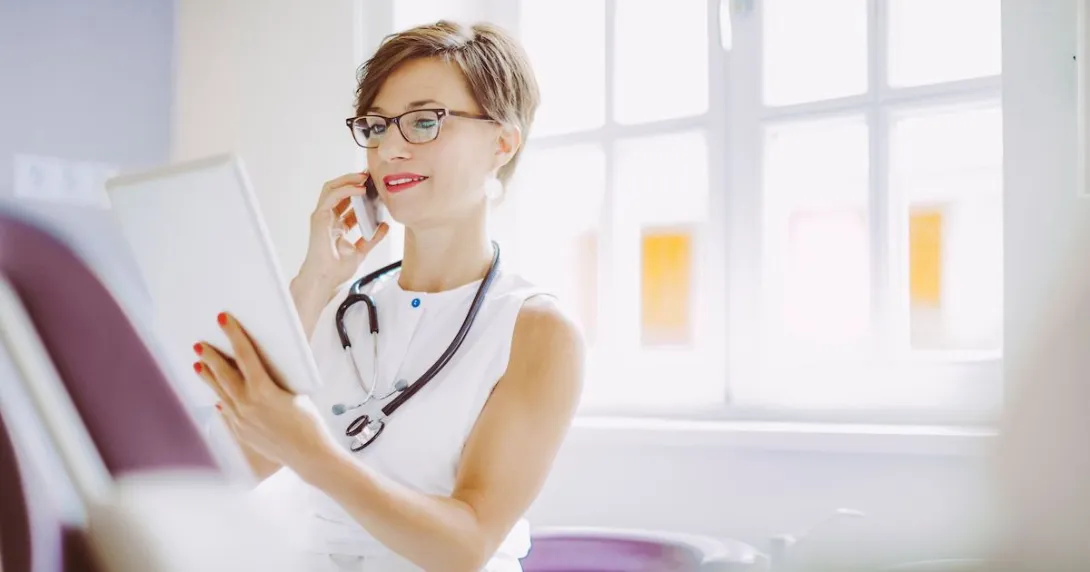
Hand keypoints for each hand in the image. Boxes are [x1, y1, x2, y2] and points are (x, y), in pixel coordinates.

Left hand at [193, 311, 336, 468]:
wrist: (309, 456)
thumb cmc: (309, 424)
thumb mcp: (297, 393)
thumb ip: (277, 381)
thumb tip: (264, 369)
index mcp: (263, 390)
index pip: (245, 355)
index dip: (234, 335)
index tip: (223, 321)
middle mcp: (247, 405)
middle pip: (225, 374)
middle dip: (211, 356)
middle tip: (200, 344)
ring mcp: (241, 420)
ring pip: (221, 393)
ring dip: (209, 377)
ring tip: (198, 365)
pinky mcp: (242, 433)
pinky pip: (227, 412)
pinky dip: (221, 400)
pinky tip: (217, 397)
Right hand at [300, 171, 389, 288]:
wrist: (324, 280)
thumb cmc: (336, 271)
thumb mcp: (361, 251)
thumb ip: (372, 238)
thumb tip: (384, 226)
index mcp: (337, 226)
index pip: (347, 203)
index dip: (360, 193)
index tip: (375, 187)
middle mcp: (328, 219)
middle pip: (339, 191)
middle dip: (353, 181)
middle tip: (370, 176)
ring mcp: (322, 217)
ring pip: (332, 188)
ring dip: (348, 180)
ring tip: (364, 177)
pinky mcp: (319, 217)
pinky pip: (332, 196)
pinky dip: (346, 189)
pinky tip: (360, 189)